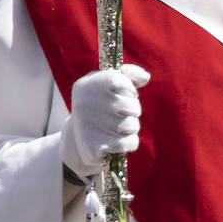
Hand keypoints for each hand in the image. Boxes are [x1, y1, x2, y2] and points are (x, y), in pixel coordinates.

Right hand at [60, 65, 150, 179]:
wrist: (77, 140)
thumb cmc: (101, 107)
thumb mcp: (109, 85)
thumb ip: (128, 75)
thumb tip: (145, 77)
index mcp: (87, 85)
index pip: (120, 81)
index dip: (129, 90)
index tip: (122, 94)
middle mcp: (85, 103)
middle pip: (132, 106)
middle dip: (132, 111)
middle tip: (119, 114)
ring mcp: (89, 125)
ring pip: (132, 125)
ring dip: (131, 128)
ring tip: (116, 128)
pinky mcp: (95, 146)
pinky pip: (130, 142)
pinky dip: (129, 143)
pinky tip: (116, 142)